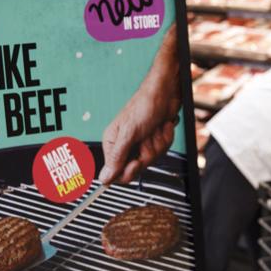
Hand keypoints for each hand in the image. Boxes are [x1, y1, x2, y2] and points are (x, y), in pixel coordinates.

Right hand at [100, 23, 180, 184]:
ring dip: (158, 143)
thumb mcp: (129, 133)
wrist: (166, 92)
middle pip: (136, 167)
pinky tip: (162, 126)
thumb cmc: (145, 105)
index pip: (116, 172)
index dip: (128, 170)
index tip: (137, 161)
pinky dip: (165, 138)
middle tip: (147, 139)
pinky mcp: (154, 139)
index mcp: (113, 143)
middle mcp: (126, 144)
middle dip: (147, 153)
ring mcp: (141, 142)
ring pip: (152, 158)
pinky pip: (162, 149)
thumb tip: (104, 178)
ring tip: (155, 128)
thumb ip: (117, 157)